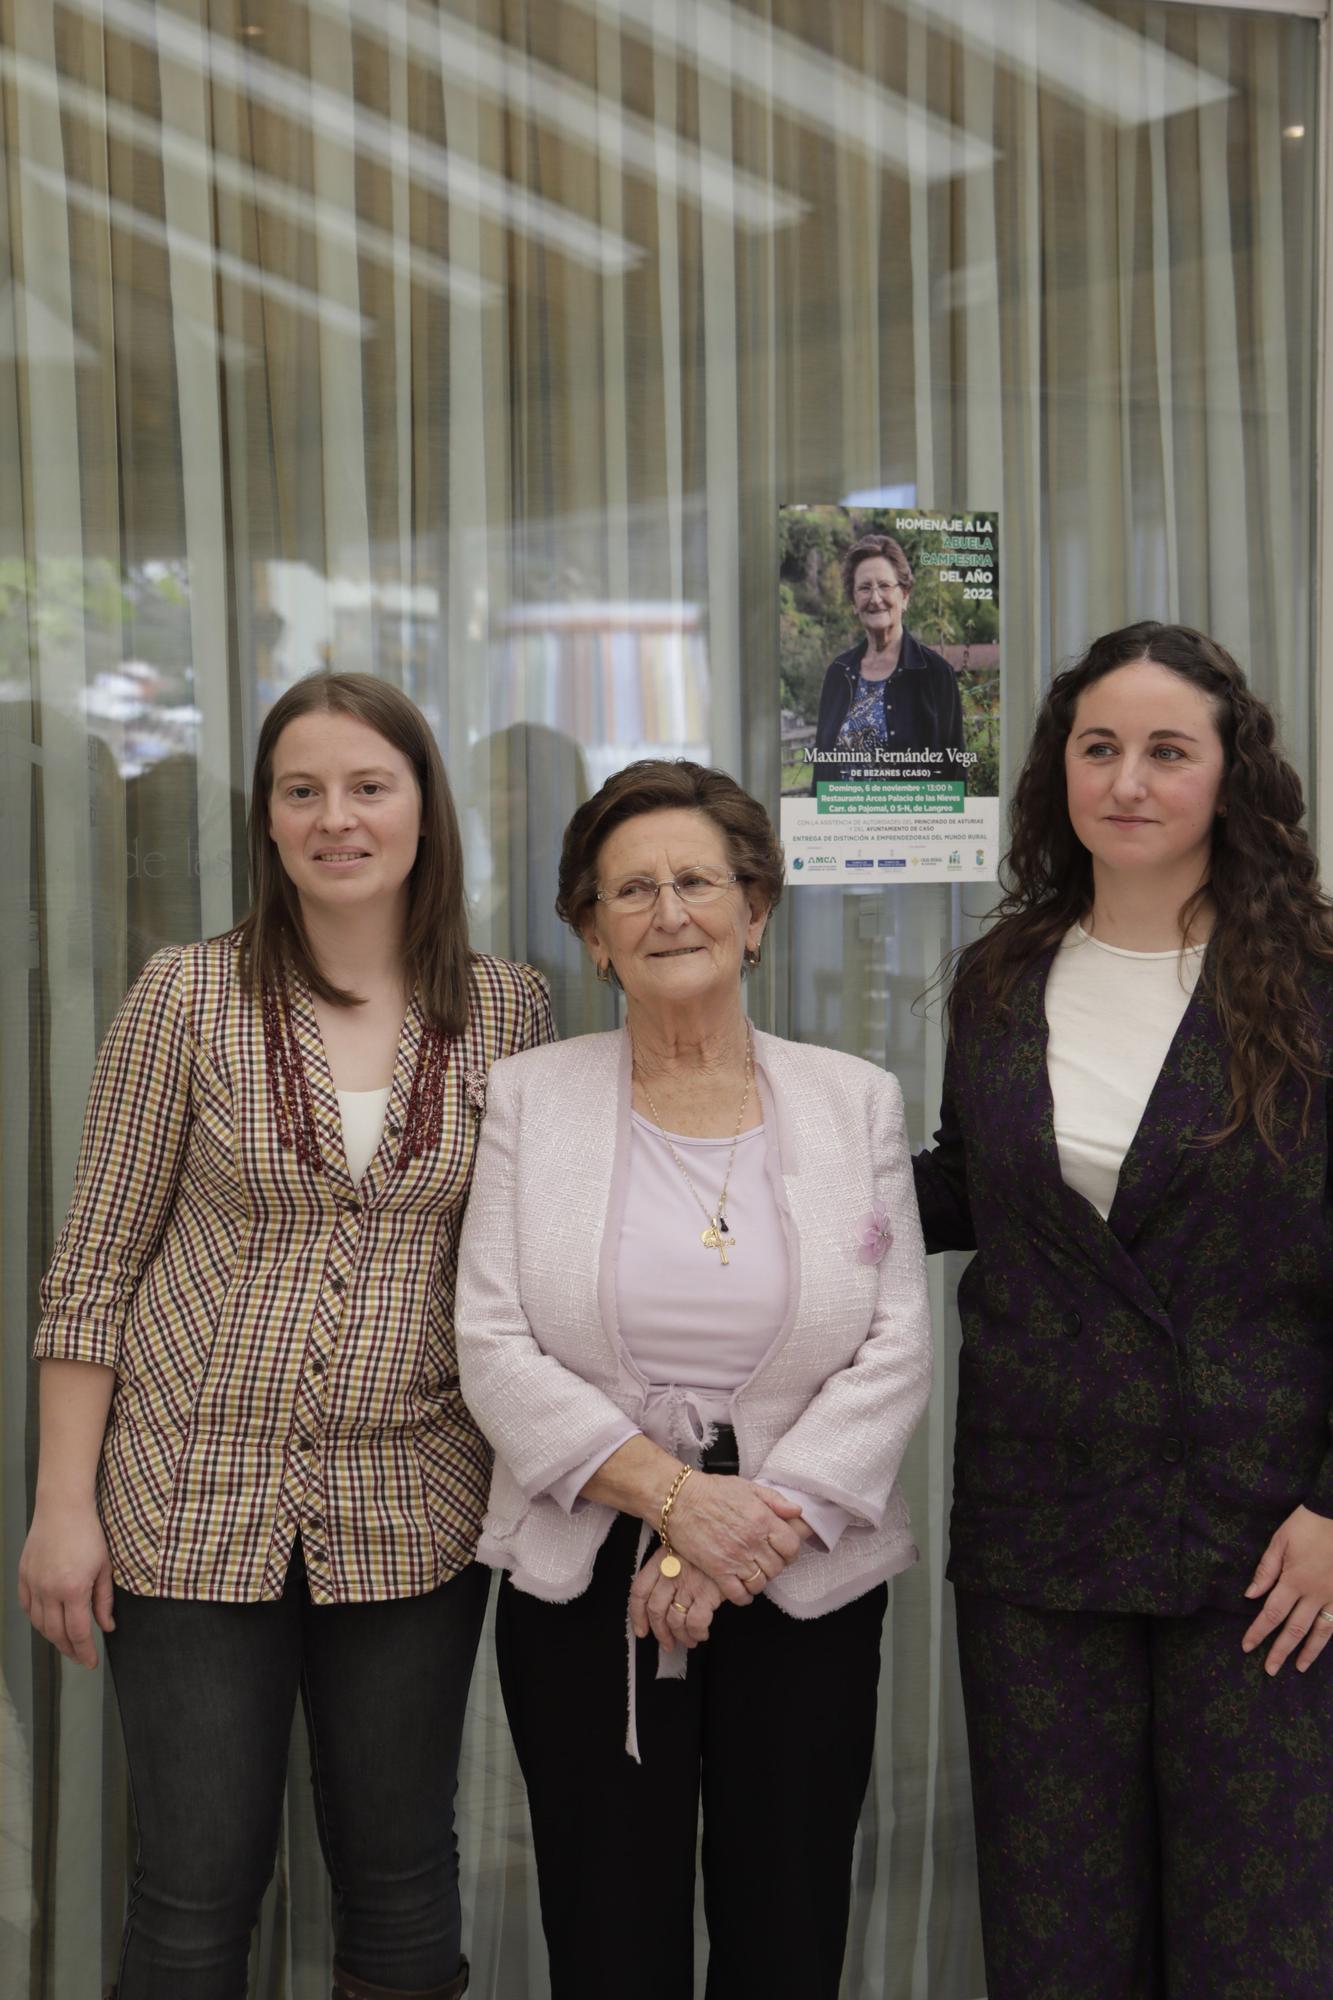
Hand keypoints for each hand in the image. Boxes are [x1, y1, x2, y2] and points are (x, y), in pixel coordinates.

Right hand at [18, 1499, 114, 1668]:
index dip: (84, 1651)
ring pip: (39, 1623)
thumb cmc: (89, 1533)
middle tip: (80, 1657)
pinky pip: (27, 1607)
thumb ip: (104, 1600)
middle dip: (69, 1649)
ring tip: (66, 1642)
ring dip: (52, 1637)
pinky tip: (47, 1622)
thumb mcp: (105, 1567)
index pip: (77, 1632)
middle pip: (56, 1633)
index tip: (91, 1662)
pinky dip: (37, 1619)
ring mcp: (33, 1584)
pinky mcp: (23, 1576)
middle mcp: (49, 1591)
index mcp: (73, 1590)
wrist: (63, 1508)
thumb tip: (107, 1626)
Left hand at [630, 1549, 722, 1651]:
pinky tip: (702, 1633)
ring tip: (689, 1639)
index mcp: (662, 1559)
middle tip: (666, 1642)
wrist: (733, 1538)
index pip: (639, 1590)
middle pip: (655, 1610)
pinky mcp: (708, 1593)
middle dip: (660, 1632)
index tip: (641, 1628)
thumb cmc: (710, 1542)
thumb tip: (662, 1594)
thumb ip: (670, 1565)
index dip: (637, 1615)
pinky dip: (697, 1633)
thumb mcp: (684, 1545)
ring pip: (675, 1621)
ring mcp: (689, 1583)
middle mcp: (672, 1572)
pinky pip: (695, 1623)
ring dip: (681, 1637)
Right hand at [667, 1474, 811, 1605]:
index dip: (791, 1551)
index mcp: (763, 1520)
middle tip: (766, 1561)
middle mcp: (752, 1541)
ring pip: (760, 1583)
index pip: (791, 1547)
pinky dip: (743, 1596)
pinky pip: (738, 1594)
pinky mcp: (717, 1570)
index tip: (784, 1550)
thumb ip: (775, 1500)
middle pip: (777, 1567)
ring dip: (759, 1580)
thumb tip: (797, 1511)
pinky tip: (741, 1589)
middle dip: (775, 1566)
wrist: (679, 1501)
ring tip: (753, 1573)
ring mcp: (735, 1558)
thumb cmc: (711, 1491)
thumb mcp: (748, 1487)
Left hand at [1242, 1505, 1332, 1674]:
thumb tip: (1250, 1595)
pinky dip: (1330, 1637)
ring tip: (1298, 1667)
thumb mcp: (1280, 1541)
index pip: (1271, 1614)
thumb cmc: (1307, 1525)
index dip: (1258, 1632)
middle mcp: (1315, 1594)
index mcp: (1294, 1580)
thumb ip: (1266, 1570)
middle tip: (1270, 1669)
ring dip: (1308, 1652)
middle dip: (1280, 1651)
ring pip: (1320, 1632)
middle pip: (1294, 1629)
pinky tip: (1324, 1645)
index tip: (1247, 1647)